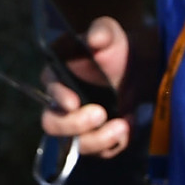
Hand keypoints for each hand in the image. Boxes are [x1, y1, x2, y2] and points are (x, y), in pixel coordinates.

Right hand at [44, 16, 133, 159]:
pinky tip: (128, 126)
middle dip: (74, 125)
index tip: (74, 101)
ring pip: (76, 144)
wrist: (135, 70)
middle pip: (52, 125)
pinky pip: (100, 151)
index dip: (59, 99)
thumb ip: (100, 32)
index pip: (48, 92)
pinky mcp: (96, 139)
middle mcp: (61, 105)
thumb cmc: (114, 50)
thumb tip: (94, 39)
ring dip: (98, 139)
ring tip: (122, 126)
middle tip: (100, 114)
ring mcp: (78, 126)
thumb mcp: (109, 34)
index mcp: (57, 77)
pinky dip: (114, 144)